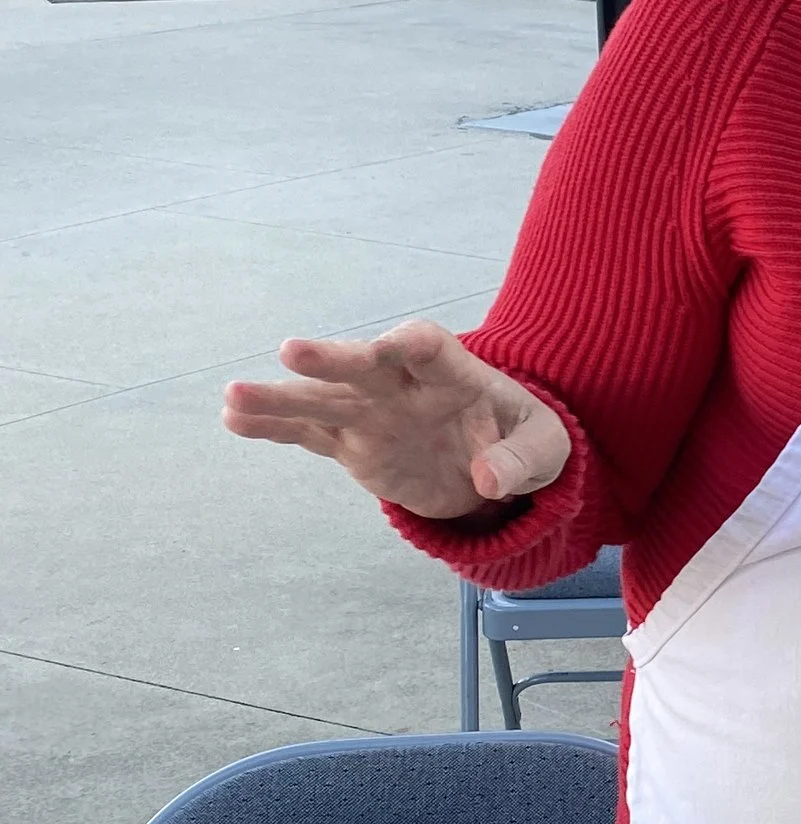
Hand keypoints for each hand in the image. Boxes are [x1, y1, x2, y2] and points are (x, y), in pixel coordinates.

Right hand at [222, 319, 570, 520]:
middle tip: (289, 352)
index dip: (410, 343)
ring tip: (232, 397)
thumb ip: (522, 461)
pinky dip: (274, 428)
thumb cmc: (524, 440)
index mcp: (455, 372)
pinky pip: (309, 434)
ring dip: (280, 398)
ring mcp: (373, 412)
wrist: (494, 462)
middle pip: (364, 365)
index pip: (430, 346)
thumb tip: (489, 479)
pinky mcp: (353, 443)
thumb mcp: (545, 452)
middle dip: (332, 359)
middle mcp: (403, 384)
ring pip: (323, 401)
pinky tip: (235, 420)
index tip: (388, 346)